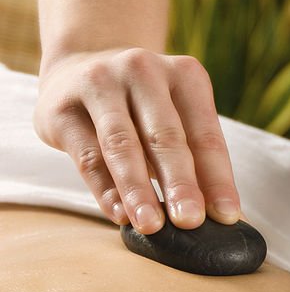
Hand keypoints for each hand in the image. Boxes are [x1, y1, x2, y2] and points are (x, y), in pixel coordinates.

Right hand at [34, 47, 241, 233]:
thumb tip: (217, 214)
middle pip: (165, 136)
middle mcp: (143, 71)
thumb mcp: (175, 116)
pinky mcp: (61, 108)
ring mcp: (99, 84)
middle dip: (180, 183)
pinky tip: (120, 215)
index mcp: (184, 74)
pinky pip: (88, 156)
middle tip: (190, 221)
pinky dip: (105, 190)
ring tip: (152, 226)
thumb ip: (194, 158)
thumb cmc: (142, 106)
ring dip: (138, 190)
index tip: (226, 216)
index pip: (206, 134)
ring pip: (122, 145)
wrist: (79, 66)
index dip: (217, 178)